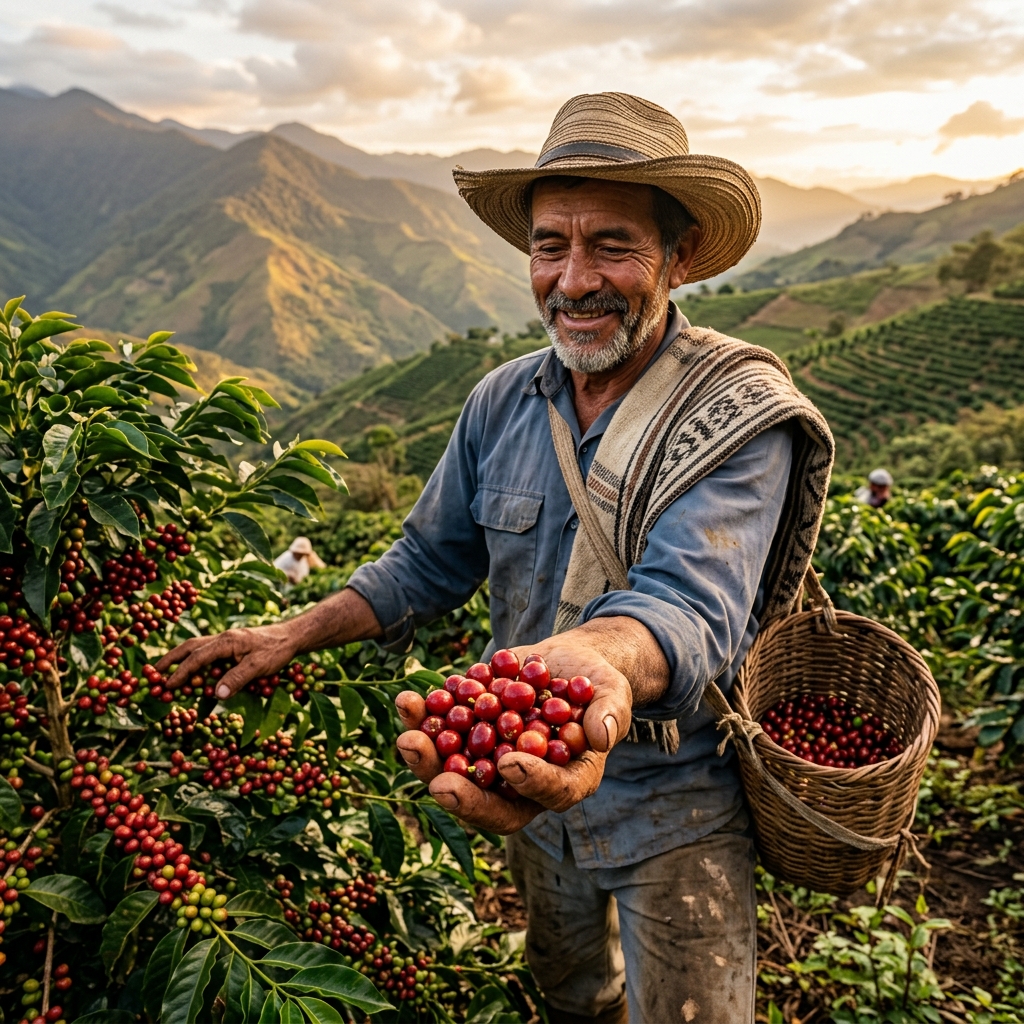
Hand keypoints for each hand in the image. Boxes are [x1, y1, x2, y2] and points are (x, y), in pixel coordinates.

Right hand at [156, 623, 299, 699]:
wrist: (293, 637)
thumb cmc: (277, 650)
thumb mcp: (259, 666)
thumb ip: (238, 678)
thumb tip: (217, 694)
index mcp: (226, 641)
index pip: (197, 658)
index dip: (181, 673)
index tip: (167, 686)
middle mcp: (223, 639)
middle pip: (190, 647)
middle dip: (171, 659)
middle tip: (154, 672)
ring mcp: (227, 642)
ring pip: (198, 648)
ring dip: (182, 660)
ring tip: (168, 673)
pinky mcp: (233, 646)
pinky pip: (209, 654)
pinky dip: (197, 662)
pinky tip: (195, 673)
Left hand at [395, 634, 632, 834]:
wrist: (566, 665)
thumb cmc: (597, 685)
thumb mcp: (612, 694)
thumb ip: (610, 714)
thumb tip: (602, 736)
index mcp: (564, 782)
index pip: (548, 794)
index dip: (530, 783)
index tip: (510, 763)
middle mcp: (521, 784)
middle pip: (489, 801)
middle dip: (461, 794)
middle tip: (439, 782)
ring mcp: (489, 762)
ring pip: (453, 773)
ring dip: (426, 760)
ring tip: (406, 736)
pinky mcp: (466, 736)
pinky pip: (438, 735)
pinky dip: (421, 720)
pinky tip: (408, 701)